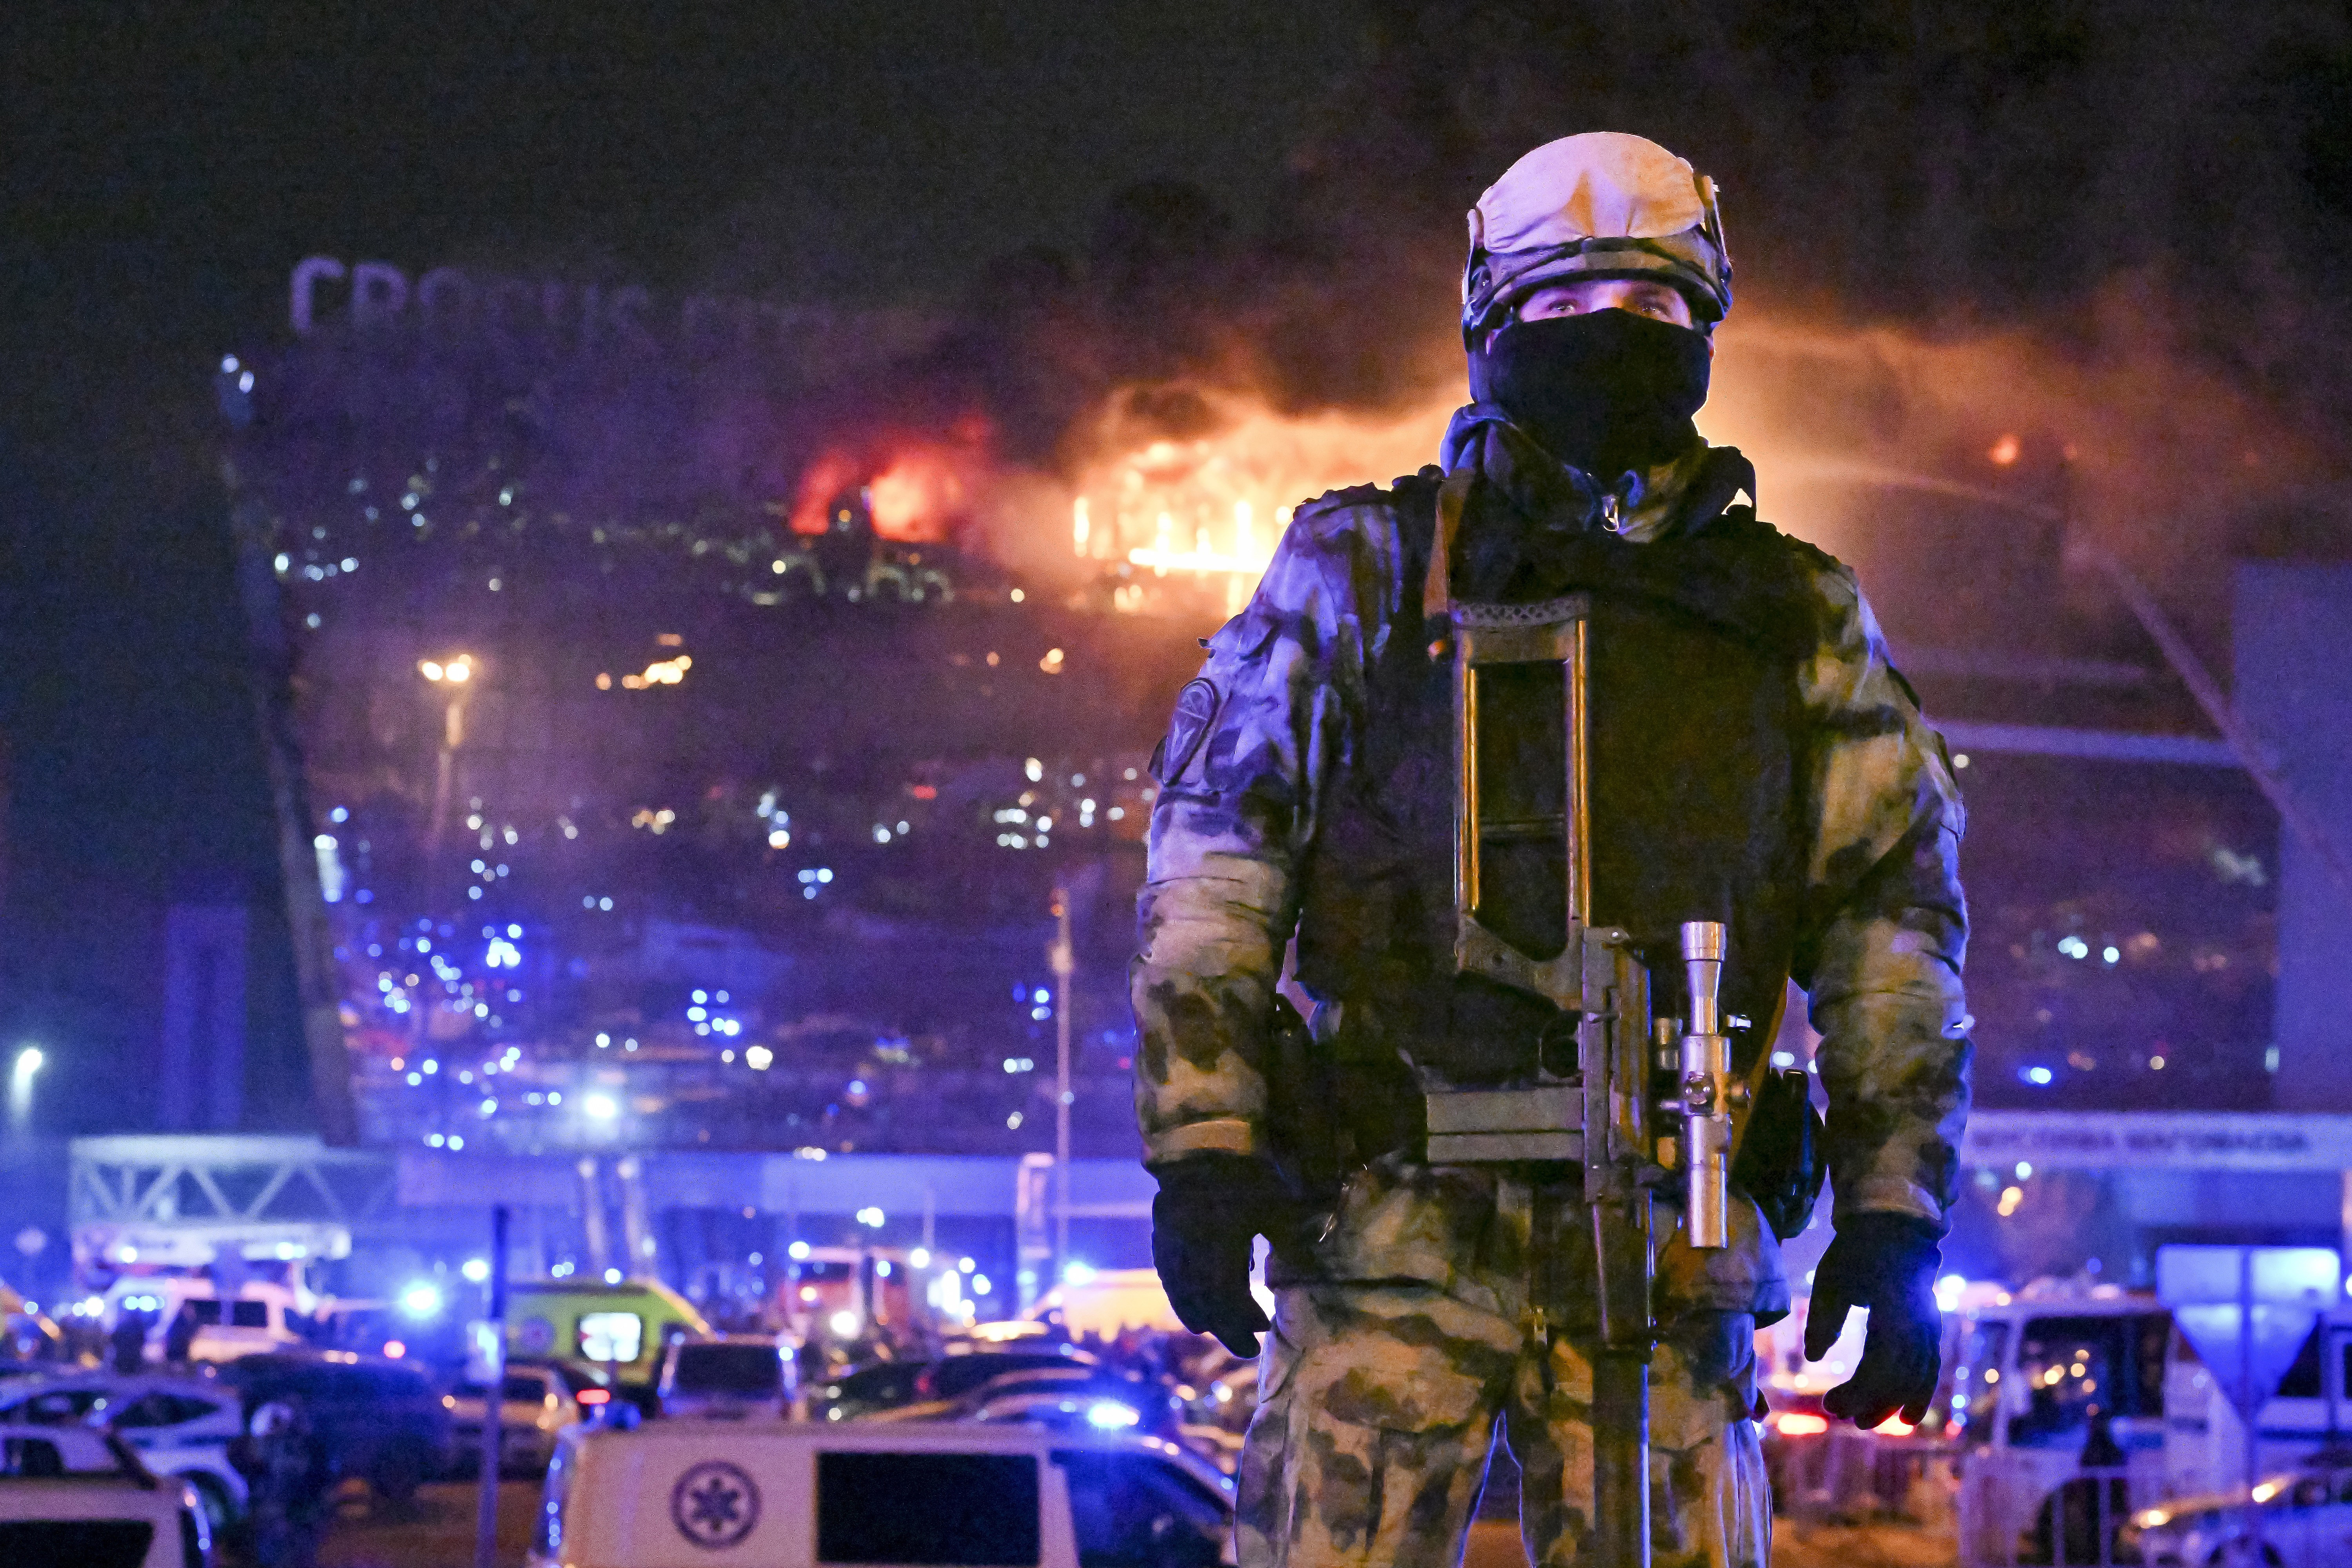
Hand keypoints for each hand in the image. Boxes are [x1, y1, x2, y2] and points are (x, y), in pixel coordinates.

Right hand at [1150, 1154, 1293, 1357]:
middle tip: (1245, 1344)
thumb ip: (1289, 1245)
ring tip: (1210, 1328)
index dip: (1242, 1320)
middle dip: (1224, 1325)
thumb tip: (1306, 1278)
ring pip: (1179, 1285)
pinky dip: (1177, 1287)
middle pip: (1203, 1298)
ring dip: (1196, 1311)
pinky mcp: (1162, 1226)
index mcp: (1221, 1241)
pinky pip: (1165, 1265)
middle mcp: (1191, 1244)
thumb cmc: (1253, 1174)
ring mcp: (1172, 1236)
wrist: (1210, 1140)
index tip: (1261, 1333)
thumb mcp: (1279, 1208)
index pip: (1227, 1295)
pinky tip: (1187, 1297)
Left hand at [1802, 1212, 1943, 1427]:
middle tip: (1839, 1415)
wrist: (1892, 1229)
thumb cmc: (1855, 1253)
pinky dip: (1920, 1394)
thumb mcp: (1830, 1280)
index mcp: (1892, 1311)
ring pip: (1917, 1377)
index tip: (1830, 1405)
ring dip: (1891, 1403)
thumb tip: (1815, 1357)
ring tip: (1864, 1422)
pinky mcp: (1929, 1329)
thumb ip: (1824, 1319)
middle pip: (1900, 1377)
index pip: (1880, 1365)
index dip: (1857, 1391)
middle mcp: (1917, 1324)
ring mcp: (1927, 1327)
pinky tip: (1909, 1417)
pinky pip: (1930, 1368)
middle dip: (1870, 1402)